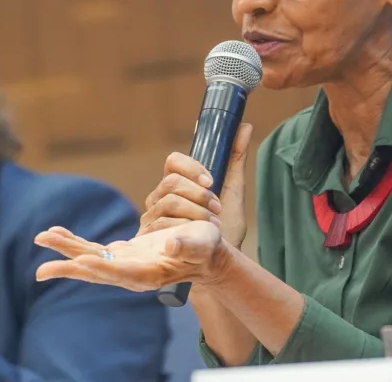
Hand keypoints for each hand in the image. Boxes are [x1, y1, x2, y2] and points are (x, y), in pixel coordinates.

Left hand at [34, 220, 230, 290]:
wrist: (204, 257)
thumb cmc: (205, 250)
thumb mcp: (202, 245)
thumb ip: (187, 246)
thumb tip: (170, 245)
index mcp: (150, 274)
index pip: (121, 274)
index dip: (102, 268)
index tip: (81, 262)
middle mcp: (131, 273)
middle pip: (96, 270)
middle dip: (69, 265)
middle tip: (42, 266)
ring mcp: (123, 265)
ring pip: (89, 259)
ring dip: (66, 250)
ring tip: (42, 238)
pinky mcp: (120, 255)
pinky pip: (92, 250)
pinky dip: (74, 242)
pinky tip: (58, 233)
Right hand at [139, 123, 252, 248]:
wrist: (217, 264)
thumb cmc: (224, 230)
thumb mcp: (233, 192)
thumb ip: (235, 160)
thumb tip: (245, 127)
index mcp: (176, 184)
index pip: (173, 161)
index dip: (191, 167)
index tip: (211, 181)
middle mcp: (159, 197)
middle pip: (171, 181)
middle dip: (198, 195)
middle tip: (216, 208)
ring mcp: (151, 217)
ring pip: (168, 202)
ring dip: (196, 214)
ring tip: (211, 226)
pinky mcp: (146, 237)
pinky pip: (160, 225)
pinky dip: (183, 229)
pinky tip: (195, 237)